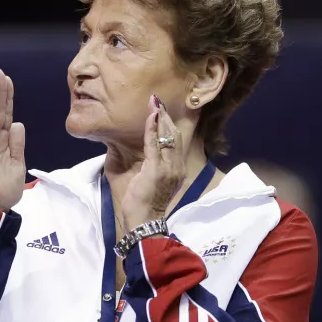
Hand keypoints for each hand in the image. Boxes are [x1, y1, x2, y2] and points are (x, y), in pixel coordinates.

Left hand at [120, 95, 186, 231]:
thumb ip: (152, 165)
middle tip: (158, 101)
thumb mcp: (151, 181)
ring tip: (154, 103)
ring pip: (167, 137)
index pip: (176, 141)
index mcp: (177, 169)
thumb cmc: (144, 202)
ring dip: (160, 118)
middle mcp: (177, 167)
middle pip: (174, 135)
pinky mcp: (156, 170)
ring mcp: (168, 168)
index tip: (163, 110)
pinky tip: (150, 117)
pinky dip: (152, 129)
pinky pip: (154, 144)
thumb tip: (146, 151)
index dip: (170, 124)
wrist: (144, 220)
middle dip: (166, 117)